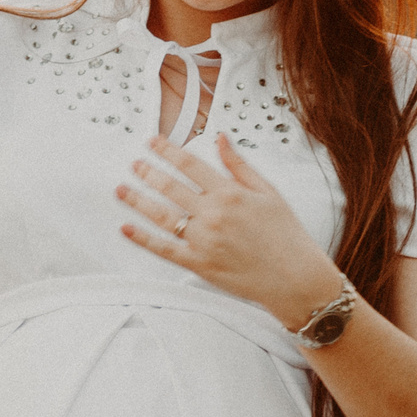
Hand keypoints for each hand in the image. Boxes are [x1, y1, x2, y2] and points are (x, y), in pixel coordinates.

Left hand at [117, 133, 341, 326]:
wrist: (294, 277)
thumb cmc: (286, 235)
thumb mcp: (268, 192)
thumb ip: (239, 165)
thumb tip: (220, 139)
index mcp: (229, 193)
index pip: (189, 164)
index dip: (167, 150)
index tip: (152, 142)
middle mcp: (212, 215)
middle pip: (170, 187)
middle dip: (148, 172)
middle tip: (134, 163)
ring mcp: (203, 240)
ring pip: (161, 215)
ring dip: (137, 200)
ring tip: (121, 189)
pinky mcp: (198, 264)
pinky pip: (164, 249)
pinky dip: (143, 239)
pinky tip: (127, 228)